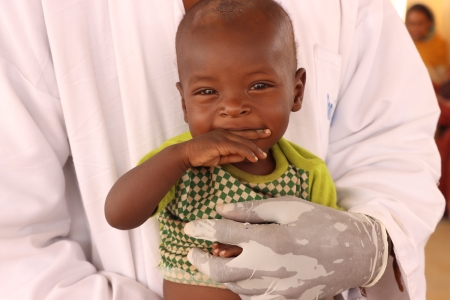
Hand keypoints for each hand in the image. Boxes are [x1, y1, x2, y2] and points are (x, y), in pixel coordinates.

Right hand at [180, 129, 270, 166]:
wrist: (187, 154)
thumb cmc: (201, 155)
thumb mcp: (220, 157)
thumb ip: (232, 156)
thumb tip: (245, 157)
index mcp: (224, 134)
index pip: (241, 133)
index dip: (253, 133)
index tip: (264, 133)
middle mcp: (224, 133)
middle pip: (245, 134)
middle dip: (258, 135)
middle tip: (270, 133)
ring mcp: (222, 137)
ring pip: (243, 142)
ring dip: (255, 149)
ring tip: (263, 156)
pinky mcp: (221, 143)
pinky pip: (238, 148)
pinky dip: (247, 153)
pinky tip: (254, 158)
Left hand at [184, 197, 388, 299]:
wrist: (356, 252)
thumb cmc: (321, 223)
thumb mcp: (287, 207)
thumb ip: (251, 210)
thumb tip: (221, 209)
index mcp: (268, 240)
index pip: (221, 233)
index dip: (201, 228)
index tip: (189, 227)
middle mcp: (267, 268)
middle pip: (218, 271)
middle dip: (200, 262)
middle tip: (192, 253)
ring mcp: (276, 290)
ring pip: (233, 288)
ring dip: (219, 274)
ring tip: (216, 261)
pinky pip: (253, 299)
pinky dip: (241, 287)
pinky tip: (242, 276)